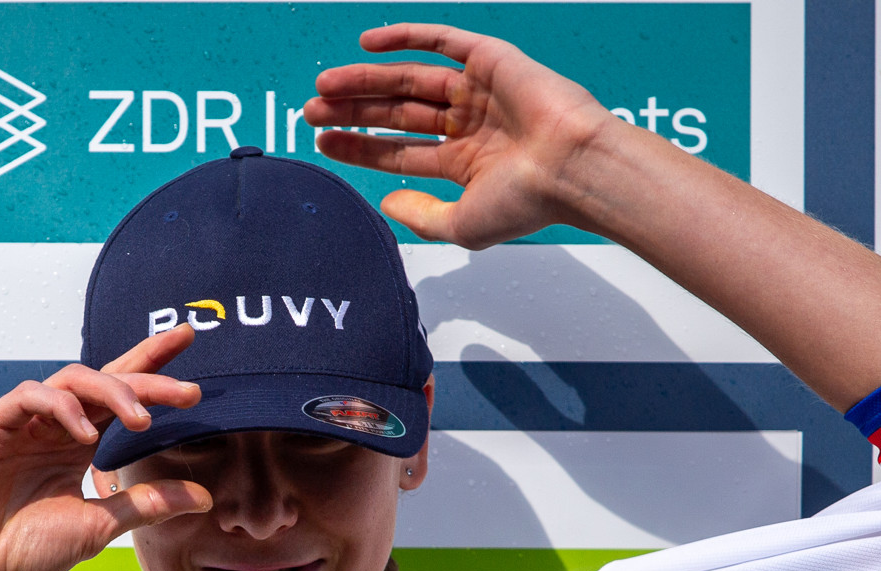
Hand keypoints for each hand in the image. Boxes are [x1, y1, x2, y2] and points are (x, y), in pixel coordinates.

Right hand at [0, 327, 206, 570]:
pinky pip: (29, 396)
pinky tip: (86, 433)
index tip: (187, 347)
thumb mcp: (97, 526)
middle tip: (188, 392)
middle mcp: (50, 428)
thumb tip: (202, 496)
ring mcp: (19, 424)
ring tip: (141, 420)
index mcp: (74, 446)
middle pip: (102, 381)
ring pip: (71, 381)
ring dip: (112, 392)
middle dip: (147, 377)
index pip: (118, 397)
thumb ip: (144, 504)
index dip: (151, 370)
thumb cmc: (18, 554)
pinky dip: (62, 407)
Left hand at [304, 24, 626, 248]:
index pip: (398, 150)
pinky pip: (443, 41)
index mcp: (464, 161)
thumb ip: (422, 216)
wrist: (570, 169)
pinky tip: (367, 43)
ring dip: (365, 80)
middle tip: (311, 110)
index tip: (321, 140)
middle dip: (352, 111)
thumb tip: (387, 202)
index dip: (358, 144)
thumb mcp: (462, 224)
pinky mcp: (493, 61)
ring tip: (323, 85)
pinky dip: (406, 36)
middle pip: (396, 113)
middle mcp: (470, 124)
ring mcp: (479, 91)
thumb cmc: (527, 202)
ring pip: (409, 80)